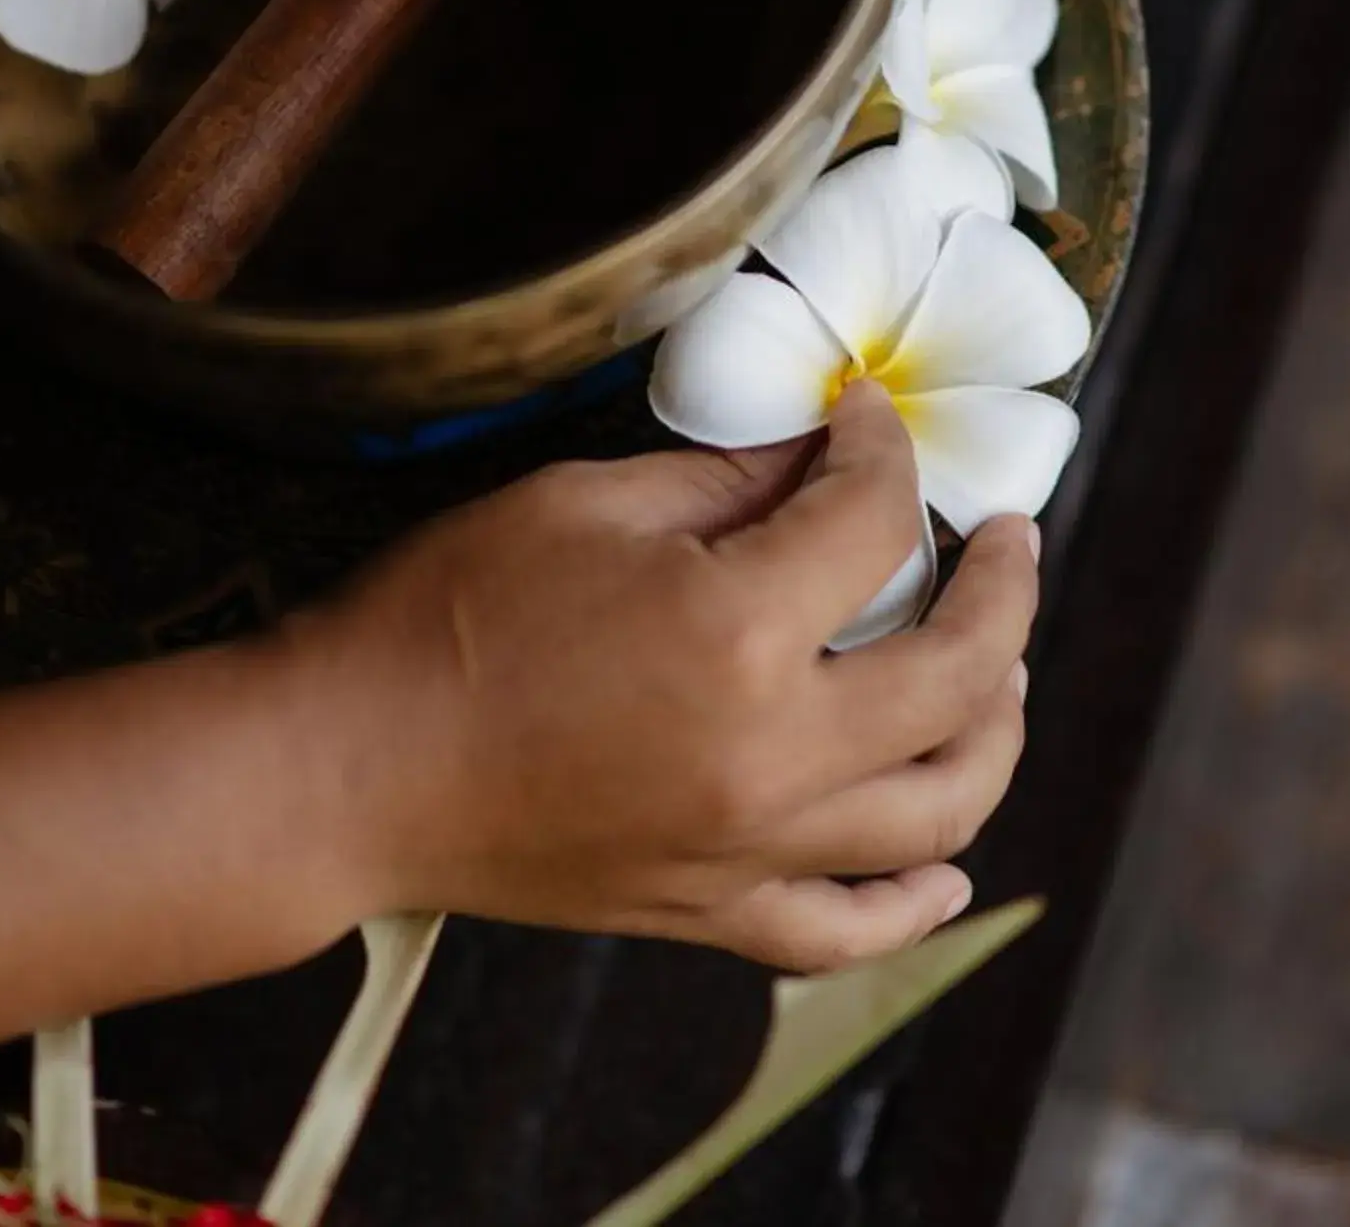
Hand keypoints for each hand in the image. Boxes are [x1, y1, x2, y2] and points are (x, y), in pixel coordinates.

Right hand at [304, 381, 1039, 971]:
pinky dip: (915, 902)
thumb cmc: (443, 617)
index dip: (884, 452)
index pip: (874, 523)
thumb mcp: (585, 503)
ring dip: (997, 733)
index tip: (866, 421)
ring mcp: (749, 849)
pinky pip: (848, 928)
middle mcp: (773, 755)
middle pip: (960, 674)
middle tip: (1006, 542)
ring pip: (942, 811)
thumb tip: (820, 460)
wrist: (343, 772)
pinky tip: (946, 865)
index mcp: (738, 632)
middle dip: (1005, 590)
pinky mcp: (709, 910)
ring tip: (1003, 676)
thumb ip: (726, 481)